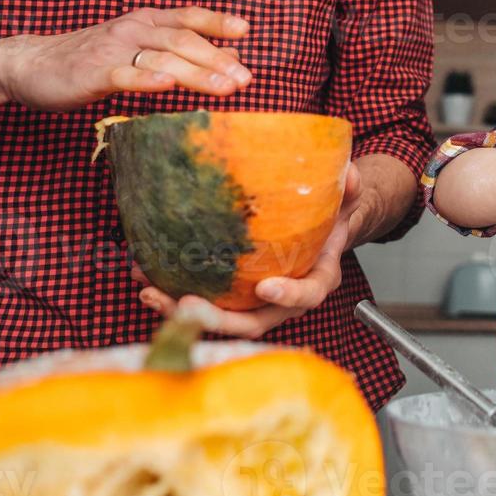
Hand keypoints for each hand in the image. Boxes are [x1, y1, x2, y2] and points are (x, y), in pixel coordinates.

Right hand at [0, 6, 252, 112]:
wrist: (30, 63)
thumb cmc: (95, 57)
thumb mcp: (141, 47)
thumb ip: (184, 49)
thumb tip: (234, 53)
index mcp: (147, 20)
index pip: (190, 16)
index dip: (219, 21)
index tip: (247, 30)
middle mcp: (134, 29)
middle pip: (184, 40)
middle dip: (218, 59)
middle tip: (246, 79)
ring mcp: (113, 50)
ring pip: (162, 57)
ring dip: (197, 73)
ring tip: (226, 88)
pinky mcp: (93, 73)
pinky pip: (124, 75)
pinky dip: (147, 79)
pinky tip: (168, 86)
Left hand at [135, 162, 361, 338]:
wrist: (321, 229)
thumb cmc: (332, 216)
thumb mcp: (346, 199)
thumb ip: (349, 189)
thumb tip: (350, 175)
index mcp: (317, 277)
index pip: (308, 294)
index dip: (289, 296)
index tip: (265, 288)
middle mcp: (285, 298)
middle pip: (253, 321)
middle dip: (218, 318)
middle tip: (187, 305)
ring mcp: (255, 302)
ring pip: (222, 318)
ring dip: (184, 310)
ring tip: (151, 292)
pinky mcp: (232, 295)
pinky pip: (204, 301)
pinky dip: (173, 294)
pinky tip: (145, 277)